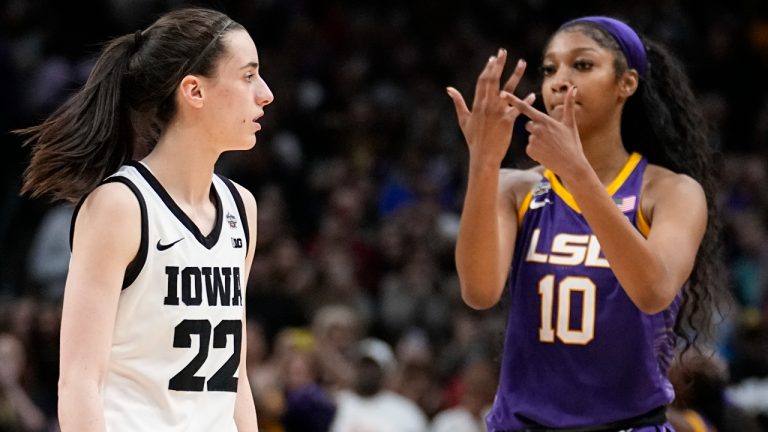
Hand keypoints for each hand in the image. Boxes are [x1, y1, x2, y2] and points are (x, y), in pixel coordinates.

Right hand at [447, 48, 534, 165]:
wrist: (483, 155)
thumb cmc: (473, 139)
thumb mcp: (463, 120)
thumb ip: (458, 102)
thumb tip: (449, 89)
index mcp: (477, 103)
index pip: (482, 81)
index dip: (488, 68)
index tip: (493, 58)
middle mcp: (487, 105)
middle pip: (494, 80)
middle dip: (499, 64)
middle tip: (503, 52)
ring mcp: (498, 112)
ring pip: (508, 89)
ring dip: (516, 74)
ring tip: (522, 62)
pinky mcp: (507, 121)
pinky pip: (518, 108)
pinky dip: (525, 101)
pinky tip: (532, 94)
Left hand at [503, 86, 587, 178]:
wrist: (571, 165)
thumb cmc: (572, 143)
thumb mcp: (570, 123)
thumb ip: (568, 104)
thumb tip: (573, 87)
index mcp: (545, 120)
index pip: (525, 108)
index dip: (512, 100)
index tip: (502, 93)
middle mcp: (536, 129)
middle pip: (529, 125)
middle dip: (536, 129)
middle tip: (550, 137)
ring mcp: (532, 140)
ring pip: (530, 137)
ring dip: (538, 141)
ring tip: (550, 147)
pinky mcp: (529, 151)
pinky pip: (529, 147)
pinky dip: (536, 150)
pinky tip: (546, 153)